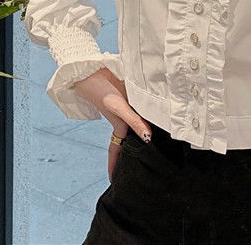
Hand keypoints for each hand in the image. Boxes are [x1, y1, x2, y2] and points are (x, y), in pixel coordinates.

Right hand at [72, 67, 151, 181]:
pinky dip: (148, 110)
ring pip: (138, 121)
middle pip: (130, 138)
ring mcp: (127, 107)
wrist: (93, 69)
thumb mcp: (118, 108)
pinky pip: (141, 106)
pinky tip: (158, 110)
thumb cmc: (101, 91)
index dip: (115, 165)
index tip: (114, 181)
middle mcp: (123, 118)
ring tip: (154, 141)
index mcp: (118, 126)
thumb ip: (134, 121)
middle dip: (133, 151)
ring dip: (144, 128)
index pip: (117, 150)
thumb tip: (149, 139)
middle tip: (143, 165)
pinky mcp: (131, 94)